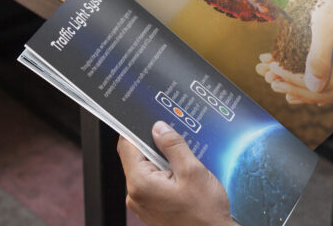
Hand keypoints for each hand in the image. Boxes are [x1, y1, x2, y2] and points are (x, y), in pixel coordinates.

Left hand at [118, 121, 234, 225]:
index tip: (150, 119)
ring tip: (185, 163)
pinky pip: (153, 182)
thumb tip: (159, 128)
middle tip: (178, 142)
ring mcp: (142, 203)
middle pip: (137, 157)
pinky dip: (166, 174)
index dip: (138, 128)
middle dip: (156, 145)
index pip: (127, 145)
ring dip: (163, 161)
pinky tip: (184, 177)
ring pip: (147, 169)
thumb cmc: (204, 213)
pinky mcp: (151, 208)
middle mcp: (135, 194)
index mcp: (141, 183)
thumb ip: (174, 146)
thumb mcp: (193, 171)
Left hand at [257, 0, 332, 104]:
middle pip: (324, 94)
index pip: (314, 87)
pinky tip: (312, 80)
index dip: (288, 80)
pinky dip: (325, 81)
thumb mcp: (327, 23)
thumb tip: (311, 87)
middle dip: (294, 87)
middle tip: (270, 79)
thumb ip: (318, 58)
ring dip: (308, 87)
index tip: (269, 69)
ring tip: (284, 81)